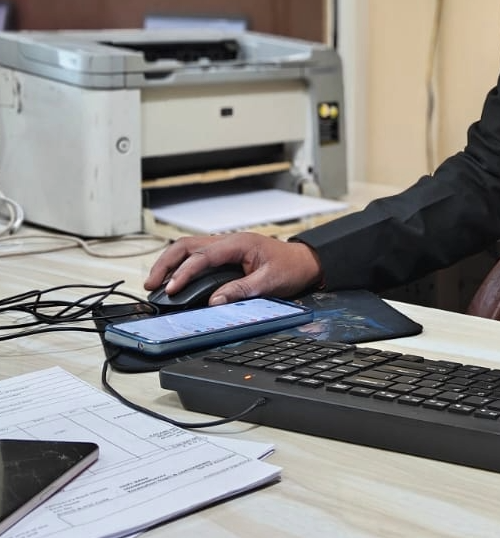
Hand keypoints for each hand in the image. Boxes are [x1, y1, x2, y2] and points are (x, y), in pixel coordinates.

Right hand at [143, 232, 323, 305]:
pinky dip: (181, 264)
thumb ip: (242, 290)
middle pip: (187, 245)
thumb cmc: (291, 267)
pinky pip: (197, 254)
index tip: (172, 289)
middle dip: (166, 263)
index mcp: (239, 243)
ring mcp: (226, 245)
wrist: (306, 261)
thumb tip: (215, 301)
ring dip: (170, 262)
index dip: (184, 273)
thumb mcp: (270, 281)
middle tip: (151, 284)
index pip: (203, 256)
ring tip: (155, 282)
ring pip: (189, 247)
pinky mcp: (226, 253)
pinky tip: (173, 277)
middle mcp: (229, 240)